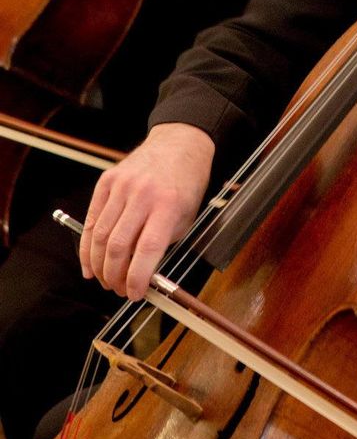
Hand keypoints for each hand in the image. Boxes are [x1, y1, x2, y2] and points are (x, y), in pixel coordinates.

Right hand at [79, 123, 215, 299]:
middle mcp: (143, 194)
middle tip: (118, 290)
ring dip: (99, 266)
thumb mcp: (187, 215)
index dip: (137, 278)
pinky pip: (91, 219)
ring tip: (105, 280)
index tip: (135, 294)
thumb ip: (164, 243)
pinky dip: (87, 246)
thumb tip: (142, 275)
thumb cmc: (186, 183)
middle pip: (118, 245)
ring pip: (100, 236)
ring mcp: (122, 186)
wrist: (178, 144)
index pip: (147, 249)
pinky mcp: (107, 181)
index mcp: (168, 204)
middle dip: (115, 276)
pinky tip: (89, 263)